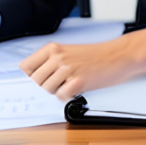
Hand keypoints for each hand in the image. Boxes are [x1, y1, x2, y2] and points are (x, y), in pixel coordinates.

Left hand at [19, 26, 145, 100]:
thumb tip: (36, 77)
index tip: (40, 78)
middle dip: (46, 85)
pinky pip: (61, 96)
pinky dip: (69, 96)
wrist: (120, 56)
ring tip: (72, 83)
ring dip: (58, 90)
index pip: (25, 66)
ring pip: (47, 89)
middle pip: (35, 81)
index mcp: (53, 48)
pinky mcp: (77, 81)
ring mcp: (67, 69)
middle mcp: (57, 57)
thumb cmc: (99, 55)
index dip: (32, 75)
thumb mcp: (70, 52)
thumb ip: (52, 61)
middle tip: (62, 82)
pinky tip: (79, 88)